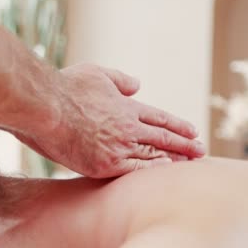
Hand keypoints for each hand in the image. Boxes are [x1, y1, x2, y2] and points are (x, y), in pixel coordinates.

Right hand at [14, 63, 204, 177]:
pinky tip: (165, 175)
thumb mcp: (97, 73)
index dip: (178, 125)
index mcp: (127, 107)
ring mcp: (119, 147)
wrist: (45, 108)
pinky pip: (135, 170)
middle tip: (202, 151)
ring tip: (191, 165)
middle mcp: (128, 127)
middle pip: (163, 138)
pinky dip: (152, 172)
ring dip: (174, 160)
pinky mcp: (105, 165)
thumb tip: (138, 85)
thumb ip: (120, 79)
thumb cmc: (66, 88)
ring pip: (153, 155)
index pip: (160, 118)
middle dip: (185, 145)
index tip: (193, 131)